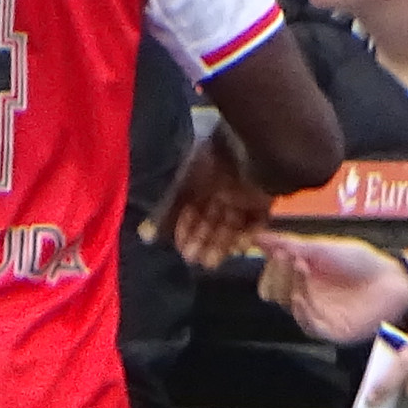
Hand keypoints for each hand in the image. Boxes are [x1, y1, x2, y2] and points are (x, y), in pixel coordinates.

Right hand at [155, 123, 272, 267]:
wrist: (251, 146)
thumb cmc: (210, 161)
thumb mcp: (181, 186)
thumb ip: (165, 212)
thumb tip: (144, 235)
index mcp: (199, 177)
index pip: (189, 209)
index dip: (185, 230)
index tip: (182, 248)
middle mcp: (219, 184)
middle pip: (211, 219)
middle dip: (202, 240)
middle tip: (197, 260)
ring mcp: (243, 191)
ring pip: (231, 223)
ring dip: (221, 243)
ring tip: (212, 261)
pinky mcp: (264, 196)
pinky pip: (255, 220)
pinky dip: (247, 235)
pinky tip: (237, 248)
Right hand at [258, 234, 406, 344]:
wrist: (394, 279)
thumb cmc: (363, 262)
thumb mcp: (324, 247)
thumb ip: (291, 243)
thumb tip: (259, 237)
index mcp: (301, 279)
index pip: (274, 278)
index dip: (273, 266)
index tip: (279, 250)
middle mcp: (306, 298)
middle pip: (277, 294)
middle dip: (279, 275)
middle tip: (287, 257)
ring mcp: (317, 315)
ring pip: (290, 308)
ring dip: (291, 287)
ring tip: (301, 266)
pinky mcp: (330, 331)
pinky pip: (308, 325)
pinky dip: (301, 311)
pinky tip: (301, 296)